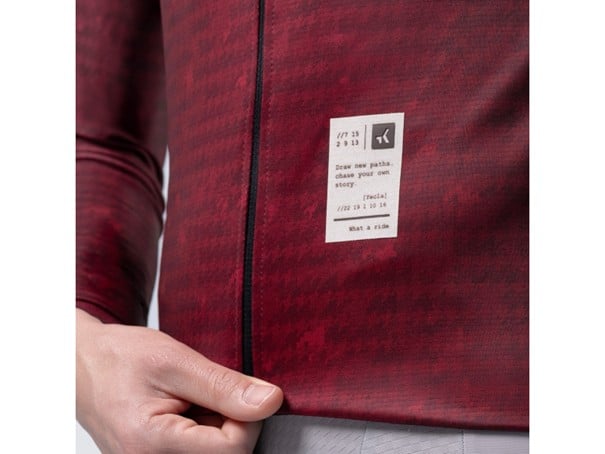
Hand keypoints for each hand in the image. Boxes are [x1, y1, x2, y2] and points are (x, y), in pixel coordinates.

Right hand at [76, 308, 282, 452]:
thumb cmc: (118, 358)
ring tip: (190, 398)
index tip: (236, 390)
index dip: (247, 417)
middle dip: (230, 421)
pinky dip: (203, 428)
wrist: (80, 364)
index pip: (234, 450)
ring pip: (215, 453)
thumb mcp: (176, 361)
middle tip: (205, 391)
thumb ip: (224, 385)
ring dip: (216, 424)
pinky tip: (186, 409)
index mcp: (152, 445)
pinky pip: (198, 451)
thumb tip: (270, 402)